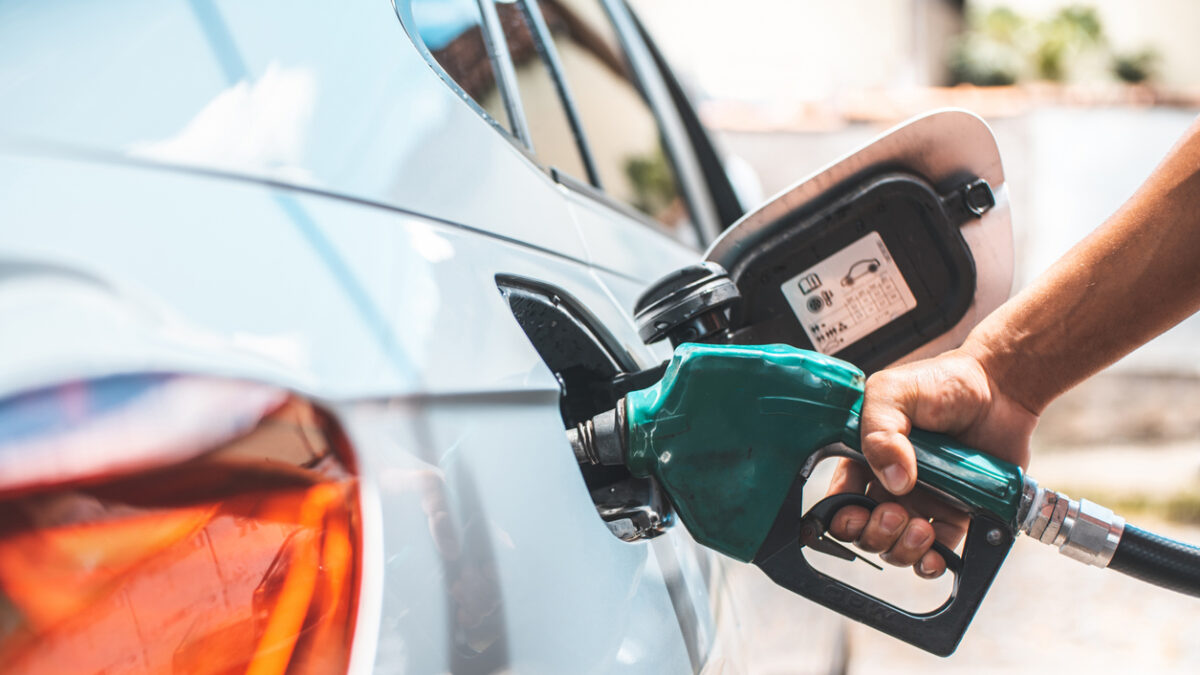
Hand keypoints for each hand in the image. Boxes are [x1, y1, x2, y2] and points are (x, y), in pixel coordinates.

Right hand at [824, 346, 1037, 577]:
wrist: (999, 388)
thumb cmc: (943, 382)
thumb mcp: (893, 392)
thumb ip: (879, 431)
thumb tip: (894, 480)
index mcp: (865, 458)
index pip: (839, 500)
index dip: (841, 517)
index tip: (856, 512)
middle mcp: (890, 484)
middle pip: (866, 531)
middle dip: (874, 534)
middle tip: (894, 513)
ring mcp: (923, 502)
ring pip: (898, 547)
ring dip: (903, 548)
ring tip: (920, 527)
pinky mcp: (956, 515)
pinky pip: (938, 552)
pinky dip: (932, 563)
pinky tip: (934, 553)